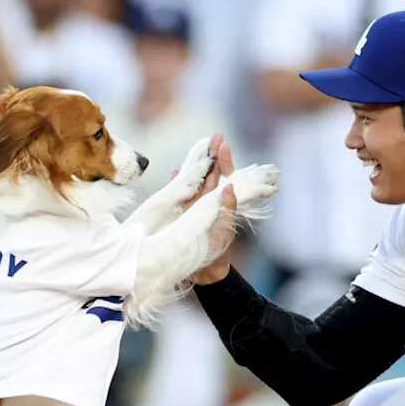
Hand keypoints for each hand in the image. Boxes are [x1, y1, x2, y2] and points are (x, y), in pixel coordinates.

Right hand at [169, 132, 237, 284]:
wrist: (204, 270)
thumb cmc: (218, 249)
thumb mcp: (225, 227)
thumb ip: (228, 207)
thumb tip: (229, 186)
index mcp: (221, 200)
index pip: (224, 175)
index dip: (224, 160)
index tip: (224, 144)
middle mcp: (208, 200)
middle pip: (210, 173)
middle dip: (212, 154)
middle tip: (215, 135)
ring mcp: (194, 205)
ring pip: (195, 180)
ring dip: (196, 163)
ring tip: (197, 148)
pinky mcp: (182, 213)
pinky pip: (180, 194)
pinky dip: (178, 182)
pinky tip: (175, 171)